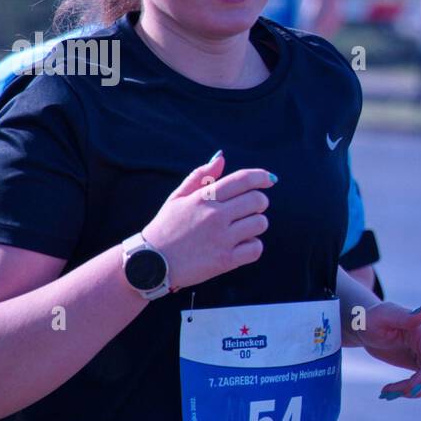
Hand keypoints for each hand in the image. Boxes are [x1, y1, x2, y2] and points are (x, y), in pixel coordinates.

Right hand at [141, 152, 274, 289]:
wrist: (151, 264)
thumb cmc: (165, 228)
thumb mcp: (177, 198)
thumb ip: (200, 176)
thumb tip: (221, 157)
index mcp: (204, 198)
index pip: (243, 180)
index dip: (261, 177)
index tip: (269, 179)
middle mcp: (215, 216)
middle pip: (258, 200)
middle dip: (259, 202)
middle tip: (249, 209)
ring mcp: (222, 239)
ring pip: (260, 223)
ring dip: (255, 225)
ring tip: (241, 229)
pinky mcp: (226, 260)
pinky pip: (256, 248)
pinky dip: (253, 247)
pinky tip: (241, 246)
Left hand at [358, 303, 420, 399]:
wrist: (367, 327)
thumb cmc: (372, 318)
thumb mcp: (382, 316)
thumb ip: (402, 316)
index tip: (407, 390)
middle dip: (414, 387)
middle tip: (388, 393)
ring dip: (410, 392)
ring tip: (386, 392)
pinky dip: (409, 391)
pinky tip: (390, 390)